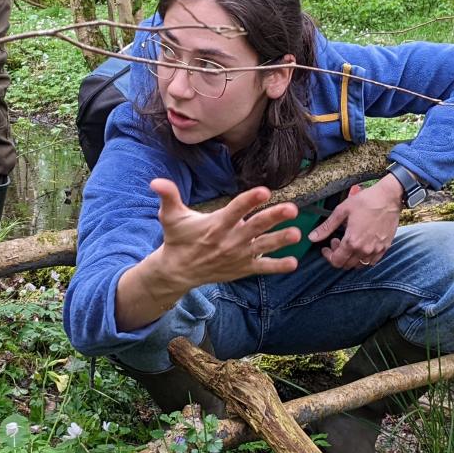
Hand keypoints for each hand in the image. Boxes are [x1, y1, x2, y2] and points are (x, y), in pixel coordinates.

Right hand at [142, 178, 302, 290]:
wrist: (178, 271)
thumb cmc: (178, 238)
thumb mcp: (170, 216)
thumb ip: (168, 196)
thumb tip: (156, 181)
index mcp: (216, 225)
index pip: (235, 210)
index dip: (249, 200)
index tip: (264, 191)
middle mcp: (229, 240)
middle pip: (255, 226)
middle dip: (273, 217)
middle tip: (291, 208)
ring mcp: (238, 255)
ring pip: (263, 246)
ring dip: (280, 240)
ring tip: (297, 233)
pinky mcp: (242, 268)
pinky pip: (262, 267)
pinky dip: (277, 266)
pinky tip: (293, 263)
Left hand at [309, 176, 402, 269]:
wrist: (389, 197)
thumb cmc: (366, 201)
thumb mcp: (342, 211)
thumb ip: (327, 227)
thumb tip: (312, 237)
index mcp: (352, 241)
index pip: (336, 261)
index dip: (328, 256)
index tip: (326, 247)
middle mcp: (364, 249)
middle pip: (346, 265)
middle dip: (338, 256)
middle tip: (336, 242)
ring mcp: (376, 250)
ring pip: (359, 265)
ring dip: (350, 258)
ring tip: (349, 244)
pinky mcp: (385, 247)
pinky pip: (371, 262)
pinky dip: (363, 258)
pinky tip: (361, 246)